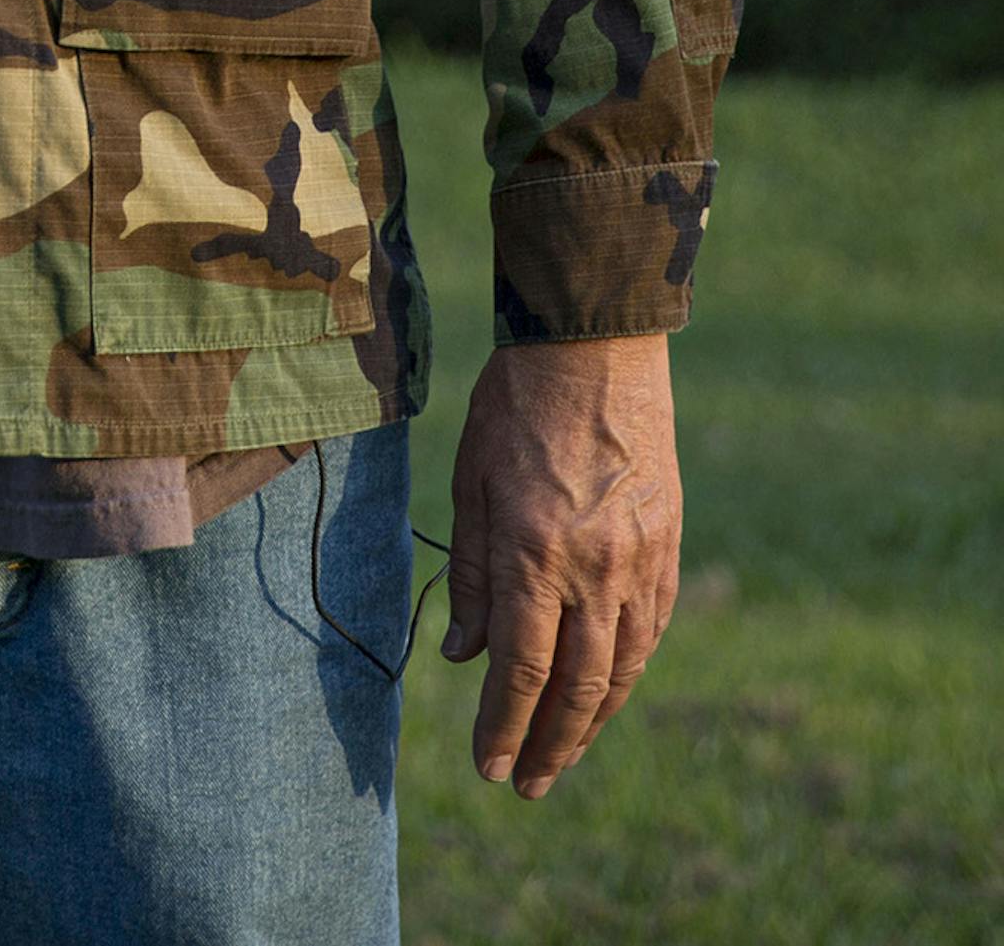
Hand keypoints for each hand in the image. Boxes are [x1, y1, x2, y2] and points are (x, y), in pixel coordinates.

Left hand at [441, 335, 681, 799]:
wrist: (593, 346)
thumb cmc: (515, 406)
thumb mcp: (471, 482)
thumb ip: (470, 572)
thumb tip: (464, 654)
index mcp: (534, 553)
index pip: (521, 669)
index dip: (504, 726)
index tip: (488, 768)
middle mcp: (593, 569)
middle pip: (577, 686)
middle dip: (549, 745)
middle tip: (525, 785)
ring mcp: (639, 560)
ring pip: (621, 668)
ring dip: (592, 723)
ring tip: (562, 756)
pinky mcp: (666, 545)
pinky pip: (650, 629)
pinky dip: (627, 672)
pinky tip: (608, 693)